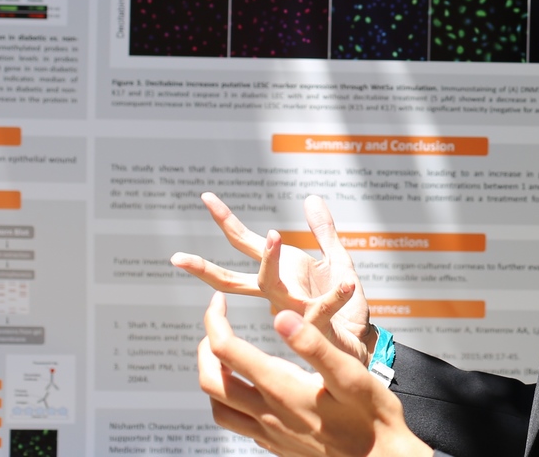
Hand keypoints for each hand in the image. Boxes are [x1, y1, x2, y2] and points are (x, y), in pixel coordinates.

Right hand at [173, 192, 373, 364]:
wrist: (359, 341)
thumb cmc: (343, 305)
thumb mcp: (336, 258)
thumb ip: (324, 230)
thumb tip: (311, 198)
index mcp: (279, 273)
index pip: (244, 244)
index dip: (226, 220)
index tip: (206, 197)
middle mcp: (277, 292)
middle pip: (233, 280)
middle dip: (205, 269)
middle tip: (178, 258)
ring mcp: (292, 308)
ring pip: (272, 286)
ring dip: (272, 261)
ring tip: (275, 235)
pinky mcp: (318, 323)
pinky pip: (324, 309)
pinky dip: (336, 296)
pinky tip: (348, 283)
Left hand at [199, 292, 432, 456]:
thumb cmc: (373, 418)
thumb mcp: (349, 374)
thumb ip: (313, 345)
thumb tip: (280, 318)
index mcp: (282, 390)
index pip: (228, 352)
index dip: (215, 322)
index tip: (219, 302)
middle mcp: (269, 415)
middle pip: (211, 382)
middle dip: (205, 347)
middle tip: (216, 324)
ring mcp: (270, 434)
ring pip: (219, 408)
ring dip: (212, 378)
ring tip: (224, 356)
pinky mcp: (277, 446)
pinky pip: (238, 425)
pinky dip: (230, 402)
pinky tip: (250, 389)